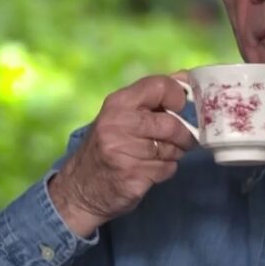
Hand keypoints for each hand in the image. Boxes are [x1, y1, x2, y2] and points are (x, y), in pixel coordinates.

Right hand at [48, 74, 196, 236]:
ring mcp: (123, 152)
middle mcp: (118, 125)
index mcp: (117, 103)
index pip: (160, 86)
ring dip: (174, 154)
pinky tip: (150, 170)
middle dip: (183, 135)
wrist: (80, 188)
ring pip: (173, 149)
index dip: (178, 96)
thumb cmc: (106, 146)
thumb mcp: (119, 115)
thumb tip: (184, 77)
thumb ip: (151, 97)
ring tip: (157, 155)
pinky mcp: (132, 177)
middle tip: (181, 140)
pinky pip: (167, 169)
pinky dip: (165, 170)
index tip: (178, 108)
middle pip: (172, 124)